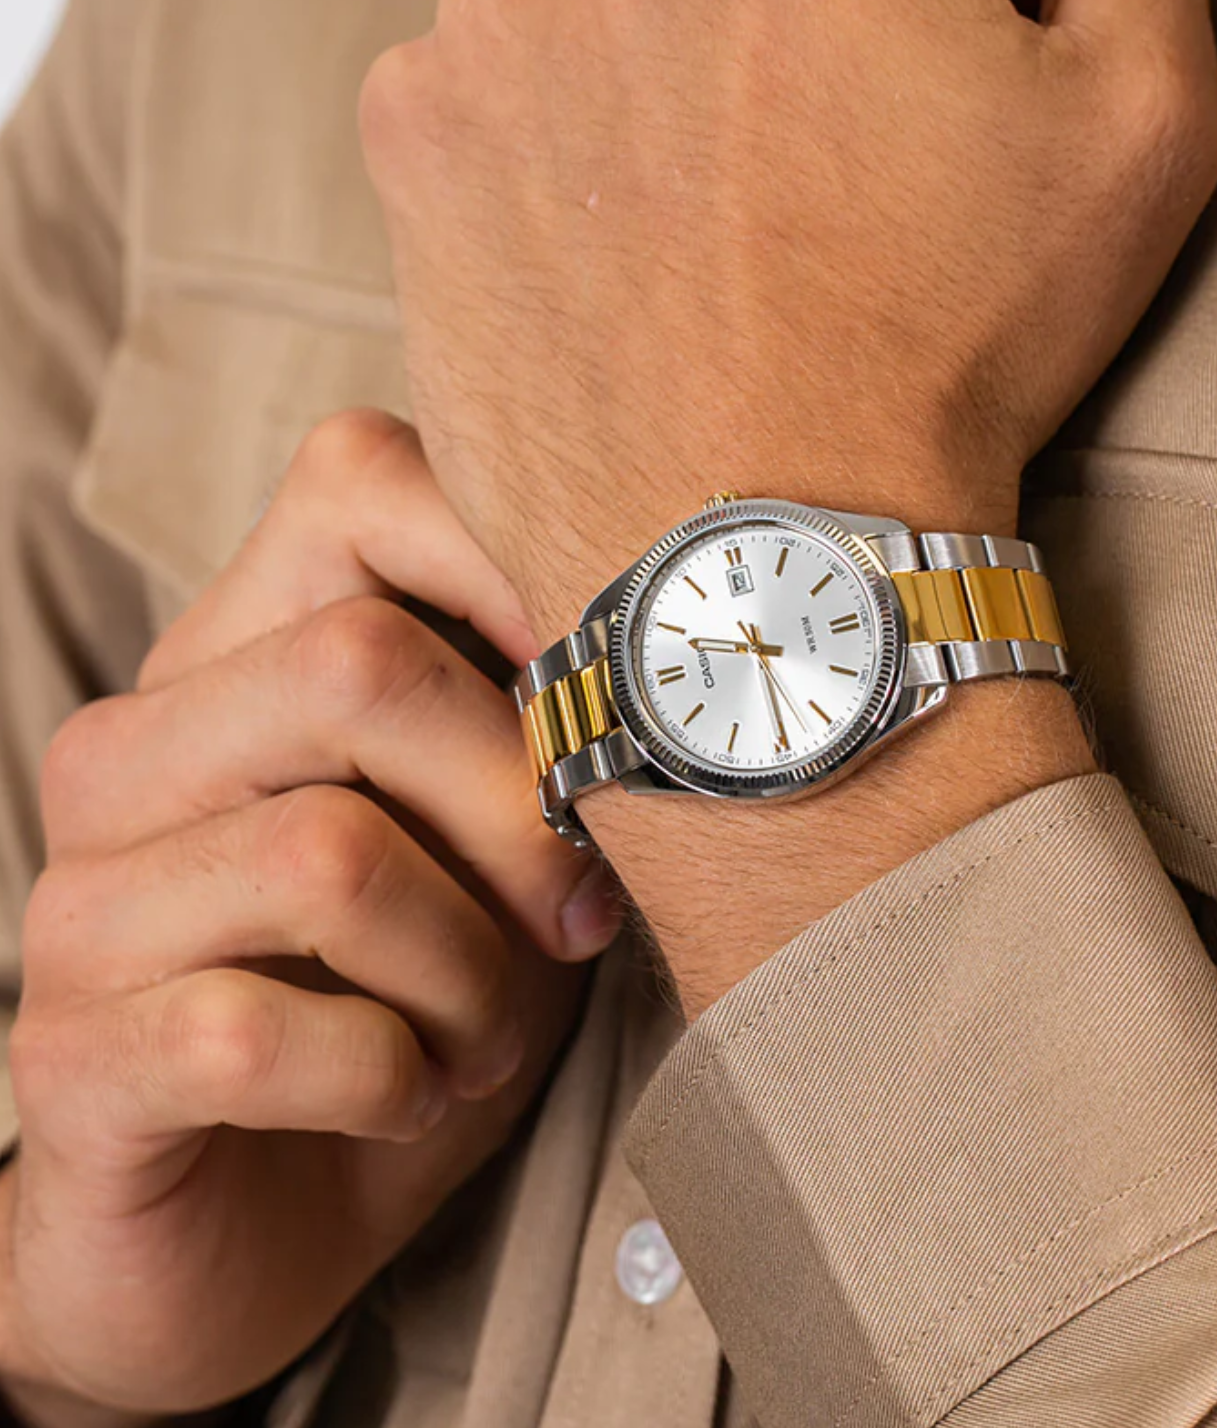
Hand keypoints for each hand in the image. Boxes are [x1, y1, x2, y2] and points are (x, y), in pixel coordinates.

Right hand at [0, 412, 620, 1420]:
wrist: (270, 1219)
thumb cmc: (413, 1002)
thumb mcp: (503, 853)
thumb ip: (546, 739)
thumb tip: (665, 677)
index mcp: (243, 661)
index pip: (357, 479)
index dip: (515, 558)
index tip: (609, 698)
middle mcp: (138, 751)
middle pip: (358, 666)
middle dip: (517, 811)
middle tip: (574, 920)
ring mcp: (82, 900)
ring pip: (327, 856)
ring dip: (468, 972)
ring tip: (487, 1028)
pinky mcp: (69, 1054)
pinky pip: (252, 1030)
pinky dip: (386, 1075)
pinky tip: (406, 1090)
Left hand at [359, 0, 1213, 1011]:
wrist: (760, 560)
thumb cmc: (959, 356)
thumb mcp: (1140, 115)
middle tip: (843, 113)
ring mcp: (490, 14)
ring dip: (675, 35)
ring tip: (736, 205)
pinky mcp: (414, 128)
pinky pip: (504, 67)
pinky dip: (570, 121)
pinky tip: (636, 239)